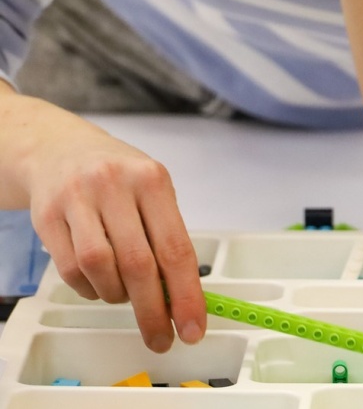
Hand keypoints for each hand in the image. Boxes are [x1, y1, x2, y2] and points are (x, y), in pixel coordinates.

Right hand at [4, 96, 205, 351]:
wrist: (58, 148)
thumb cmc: (117, 176)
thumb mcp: (151, 190)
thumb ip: (167, 236)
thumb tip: (183, 296)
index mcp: (152, 180)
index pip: (175, 248)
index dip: (187, 294)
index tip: (193, 327)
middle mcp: (115, 186)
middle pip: (139, 264)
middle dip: (153, 310)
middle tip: (162, 338)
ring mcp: (77, 200)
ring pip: (101, 269)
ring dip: (117, 295)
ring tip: (124, 295)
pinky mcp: (46, 217)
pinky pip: (71, 269)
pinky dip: (90, 288)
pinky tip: (98, 282)